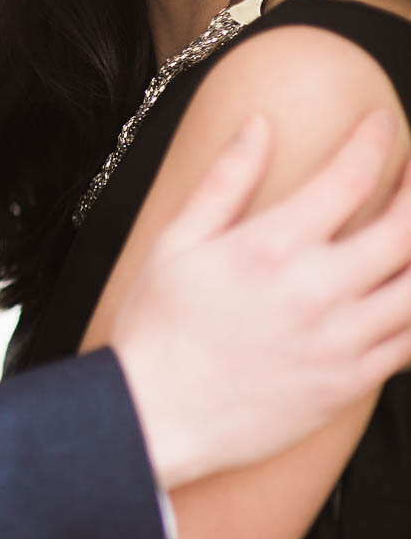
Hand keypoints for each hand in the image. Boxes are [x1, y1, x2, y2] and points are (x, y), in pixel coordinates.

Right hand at [112, 112, 410, 488]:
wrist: (154, 415)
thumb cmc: (156, 328)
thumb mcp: (175, 242)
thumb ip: (225, 181)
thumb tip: (259, 125)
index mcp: (269, 248)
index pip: (348, 178)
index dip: (374, 141)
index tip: (381, 123)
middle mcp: (315, 291)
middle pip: (405, 230)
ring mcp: (339, 340)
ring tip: (410, 233)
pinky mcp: (348, 382)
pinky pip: (410, 342)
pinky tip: (404, 294)